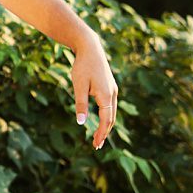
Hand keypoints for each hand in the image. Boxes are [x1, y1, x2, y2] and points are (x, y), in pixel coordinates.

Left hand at [70, 30, 117, 148]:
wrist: (90, 48)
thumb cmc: (82, 66)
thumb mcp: (79, 86)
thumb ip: (81, 104)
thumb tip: (81, 123)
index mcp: (106, 95)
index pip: (105, 120)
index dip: (101, 133)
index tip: (95, 145)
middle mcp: (113, 94)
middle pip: (111, 119)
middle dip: (105, 133)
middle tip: (96, 145)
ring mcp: (113, 90)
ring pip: (112, 112)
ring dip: (106, 125)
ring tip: (99, 136)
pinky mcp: (110, 86)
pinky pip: (111, 106)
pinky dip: (107, 116)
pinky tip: (101, 120)